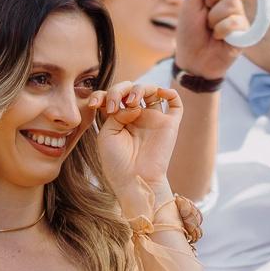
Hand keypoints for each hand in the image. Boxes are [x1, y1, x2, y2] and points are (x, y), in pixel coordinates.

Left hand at [86, 82, 181, 197]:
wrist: (135, 181)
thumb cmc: (117, 162)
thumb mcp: (106, 134)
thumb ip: (116, 113)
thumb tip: (134, 106)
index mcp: (119, 120)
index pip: (113, 96)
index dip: (102, 94)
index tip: (93, 103)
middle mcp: (137, 117)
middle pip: (130, 89)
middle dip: (118, 90)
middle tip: (112, 106)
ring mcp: (153, 120)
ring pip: (151, 90)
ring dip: (139, 89)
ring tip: (131, 103)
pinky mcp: (170, 125)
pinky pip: (175, 103)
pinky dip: (170, 92)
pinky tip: (160, 92)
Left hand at [174, 0, 246, 80]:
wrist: (193, 60)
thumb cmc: (189, 34)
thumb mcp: (189, 7)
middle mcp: (230, 2)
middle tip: (206, 8)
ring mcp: (239, 16)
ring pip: (232, 3)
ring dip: (214, 17)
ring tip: (210, 28)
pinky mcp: (245, 32)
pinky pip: (235, 21)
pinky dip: (221, 30)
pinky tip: (218, 37)